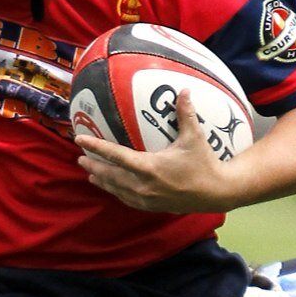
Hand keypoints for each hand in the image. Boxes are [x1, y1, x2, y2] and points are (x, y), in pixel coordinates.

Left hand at [75, 89, 236, 211]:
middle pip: (110, 175)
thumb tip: (184, 90)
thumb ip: (185, 114)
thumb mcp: (194, 137)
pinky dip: (115, 191)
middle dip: (93, 166)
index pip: (116, 155)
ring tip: (89, 173)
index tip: (80, 140)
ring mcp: (145, 198)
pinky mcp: (150, 206)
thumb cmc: (204, 163)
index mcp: (149, 167)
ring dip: (101, 180)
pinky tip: (110, 187)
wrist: (216, 192)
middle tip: (79, 159)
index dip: (96, 147)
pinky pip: (126, 199)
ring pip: (116, 189)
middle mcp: (143, 185)